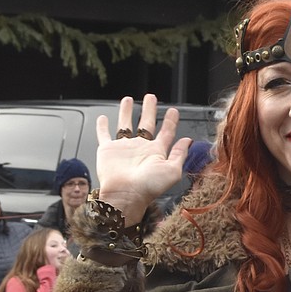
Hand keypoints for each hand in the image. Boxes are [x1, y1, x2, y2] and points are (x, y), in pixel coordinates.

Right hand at [93, 94, 190, 224]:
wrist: (126, 194)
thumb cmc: (150, 186)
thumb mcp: (172, 170)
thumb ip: (180, 154)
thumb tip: (188, 140)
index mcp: (157, 152)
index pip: (166, 132)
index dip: (171, 121)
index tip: (173, 111)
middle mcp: (140, 148)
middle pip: (146, 123)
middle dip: (149, 110)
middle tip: (151, 97)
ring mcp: (124, 148)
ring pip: (125, 124)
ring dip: (126, 112)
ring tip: (128, 99)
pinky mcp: (108, 150)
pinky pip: (104, 135)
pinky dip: (102, 126)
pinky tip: (102, 118)